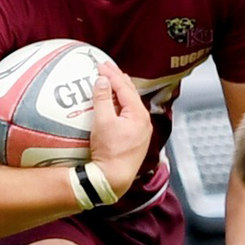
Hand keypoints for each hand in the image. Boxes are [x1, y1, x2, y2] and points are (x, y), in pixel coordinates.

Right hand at [89, 61, 152, 196]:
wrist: (113, 178)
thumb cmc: (109, 151)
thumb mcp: (103, 122)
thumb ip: (103, 99)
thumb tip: (103, 80)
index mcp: (139, 114)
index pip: (125, 88)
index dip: (112, 75)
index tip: (100, 65)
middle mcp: (144, 122)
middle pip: (132, 94)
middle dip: (119, 80)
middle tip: (107, 69)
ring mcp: (141, 132)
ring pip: (132, 105)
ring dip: (121, 92)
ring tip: (112, 83)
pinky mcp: (136, 140)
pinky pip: (130, 116)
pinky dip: (122, 106)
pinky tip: (115, 106)